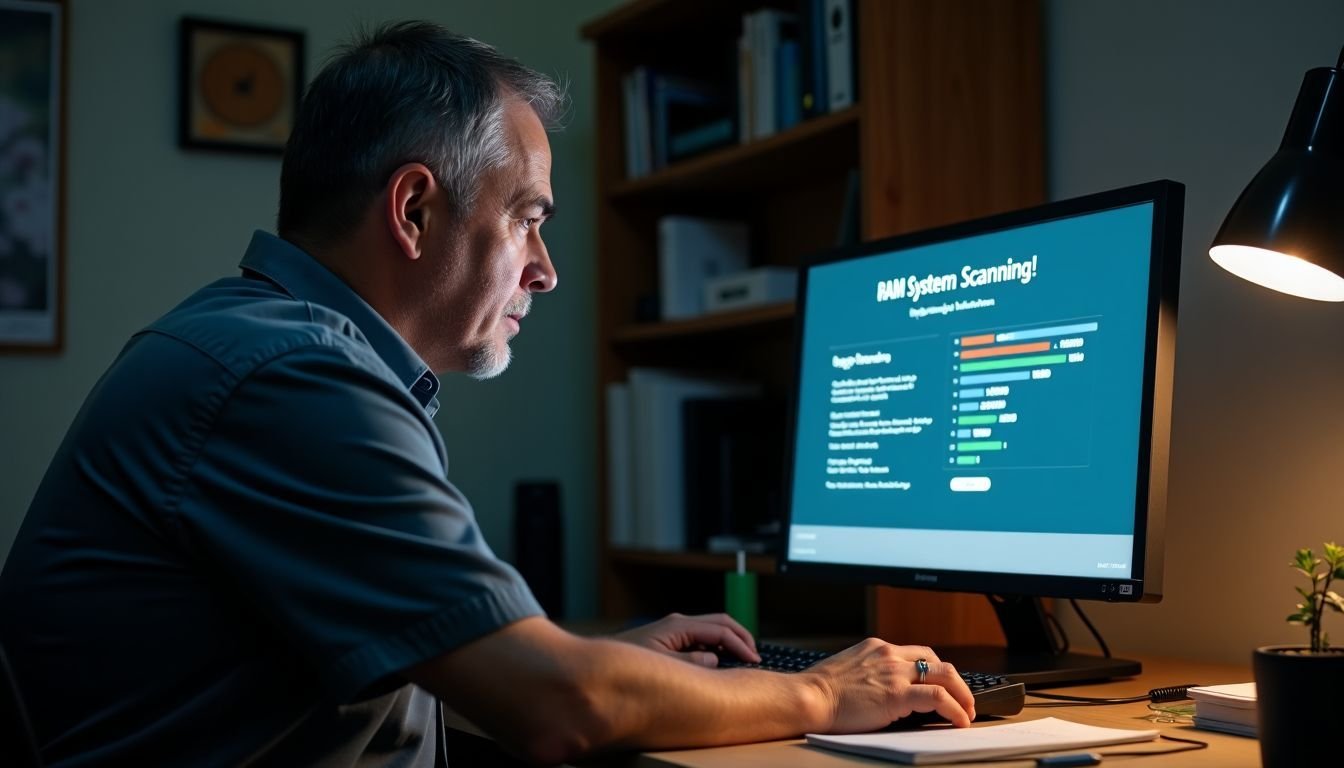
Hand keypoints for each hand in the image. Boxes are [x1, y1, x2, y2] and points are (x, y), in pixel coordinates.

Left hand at [612, 612, 759, 666]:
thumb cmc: (627, 663)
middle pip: (721, 623)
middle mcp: (680, 624)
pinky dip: (718, 647)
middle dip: (741, 638)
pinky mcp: (673, 638)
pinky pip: (703, 639)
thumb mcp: (661, 665)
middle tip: (756, 657)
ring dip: (731, 642)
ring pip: (714, 629)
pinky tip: (723, 662)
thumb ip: (690, 664)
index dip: (740, 645)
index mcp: (679, 626)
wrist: (602, 663)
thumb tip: (714, 661)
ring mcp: (677, 630)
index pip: (720, 630)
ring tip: (745, 659)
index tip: (754, 661)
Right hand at [802, 639, 975, 731]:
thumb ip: (870, 672)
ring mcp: (895, 672)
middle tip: (965, 700)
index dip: (938, 671)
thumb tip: (883, 689)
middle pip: (938, 661)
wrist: (809, 697)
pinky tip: (960, 720)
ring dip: (962, 695)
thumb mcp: (849, 669)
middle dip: (957, 682)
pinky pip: (938, 697)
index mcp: (877, 647)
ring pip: (945, 675)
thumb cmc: (820, 690)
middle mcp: (889, 654)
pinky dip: (955, 709)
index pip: (919, 654)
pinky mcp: (896, 694)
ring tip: (967, 712)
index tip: (945, 686)